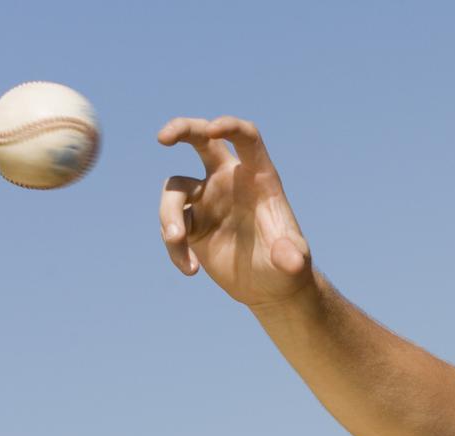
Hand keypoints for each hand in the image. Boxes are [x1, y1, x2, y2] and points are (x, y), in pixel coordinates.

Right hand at [157, 116, 314, 308]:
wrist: (269, 288)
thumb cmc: (287, 268)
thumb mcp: (293, 263)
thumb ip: (291, 258)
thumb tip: (290, 260)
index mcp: (258, 177)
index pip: (245, 138)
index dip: (230, 128)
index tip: (213, 128)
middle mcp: (229, 180)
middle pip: (201, 139)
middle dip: (181, 129)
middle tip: (162, 138)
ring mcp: (207, 199)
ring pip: (174, 190)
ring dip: (169, 214)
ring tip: (177, 240)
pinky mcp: (192, 224)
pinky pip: (171, 226)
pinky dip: (174, 248)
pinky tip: (190, 269)